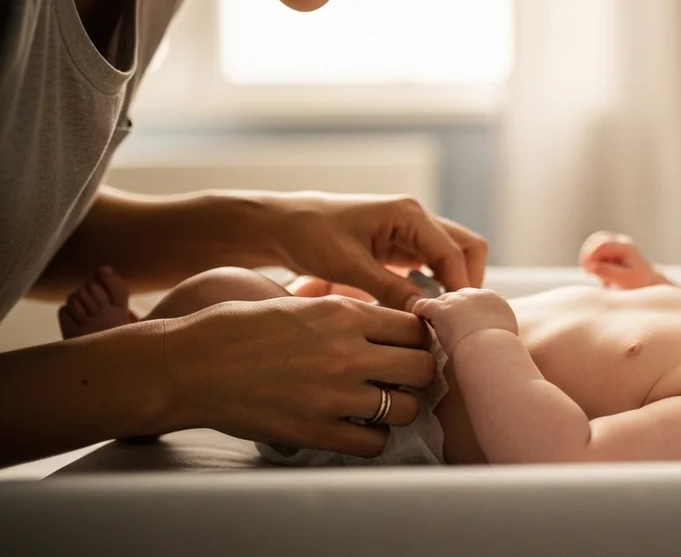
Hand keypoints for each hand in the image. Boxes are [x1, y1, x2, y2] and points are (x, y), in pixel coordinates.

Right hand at [164, 296, 435, 457]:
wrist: (190, 366)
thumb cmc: (240, 329)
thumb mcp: (300, 303)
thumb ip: (346, 314)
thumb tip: (386, 325)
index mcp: (343, 314)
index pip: (415, 327)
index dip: (417, 337)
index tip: (409, 345)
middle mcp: (346, 353)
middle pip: (422, 367)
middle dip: (419, 371)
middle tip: (404, 376)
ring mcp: (333, 395)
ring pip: (406, 408)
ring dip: (399, 406)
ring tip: (382, 403)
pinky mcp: (316, 431)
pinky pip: (374, 443)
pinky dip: (373, 437)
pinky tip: (358, 426)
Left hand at [267, 193, 486, 310]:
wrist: (281, 226)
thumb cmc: (310, 236)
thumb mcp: (348, 265)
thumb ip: (390, 289)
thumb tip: (426, 315)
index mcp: (408, 214)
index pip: (454, 253)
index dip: (459, 288)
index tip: (453, 322)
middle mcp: (417, 219)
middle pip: (467, 248)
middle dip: (468, 283)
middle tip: (455, 320)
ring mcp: (411, 232)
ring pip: (454, 257)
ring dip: (453, 285)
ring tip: (442, 319)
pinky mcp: (401, 247)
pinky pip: (433, 266)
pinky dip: (437, 287)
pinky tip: (423, 312)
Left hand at [412, 289, 517, 354]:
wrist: (490, 350)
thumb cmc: (499, 350)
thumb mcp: (506, 334)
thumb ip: (495, 327)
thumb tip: (490, 335)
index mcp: (493, 299)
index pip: (475, 299)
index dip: (468, 312)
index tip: (464, 324)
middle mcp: (475, 294)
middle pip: (458, 297)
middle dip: (453, 310)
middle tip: (448, 327)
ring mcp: (457, 300)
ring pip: (441, 301)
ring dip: (437, 312)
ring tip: (432, 325)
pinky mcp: (440, 309)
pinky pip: (424, 305)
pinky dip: (419, 311)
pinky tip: (417, 318)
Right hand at [579, 232, 667, 289]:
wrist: (648, 284)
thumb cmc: (638, 283)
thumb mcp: (624, 280)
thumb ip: (608, 272)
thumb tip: (591, 266)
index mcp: (626, 247)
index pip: (603, 244)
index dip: (591, 256)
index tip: (587, 271)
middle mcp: (621, 242)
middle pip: (596, 240)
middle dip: (587, 255)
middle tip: (586, 271)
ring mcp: (616, 245)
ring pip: (594, 244)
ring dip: (590, 259)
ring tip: (593, 274)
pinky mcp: (612, 250)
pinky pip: (596, 251)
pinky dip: (593, 262)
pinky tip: (601, 275)